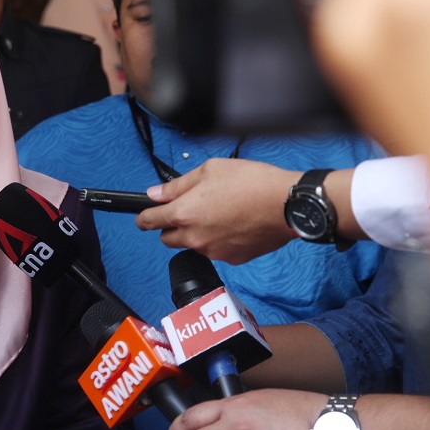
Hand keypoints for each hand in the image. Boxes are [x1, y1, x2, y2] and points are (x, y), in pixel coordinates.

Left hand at [135, 158, 299, 263]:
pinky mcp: (232, 258)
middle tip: (187, 210)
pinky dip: (218, 240)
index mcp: (184, 213)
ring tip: (217, 213)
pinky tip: (233, 224)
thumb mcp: (209, 170)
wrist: (287, 205)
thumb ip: (178, 185)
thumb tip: (155, 194)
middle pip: (167, 239)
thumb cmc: (251, 183)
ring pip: (192, 245)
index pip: (149, 222)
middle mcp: (194, 237)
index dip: (143, 218)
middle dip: (171, 226)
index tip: (143, 216)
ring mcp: (213, 251)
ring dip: (196, 233)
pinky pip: (215, 251)